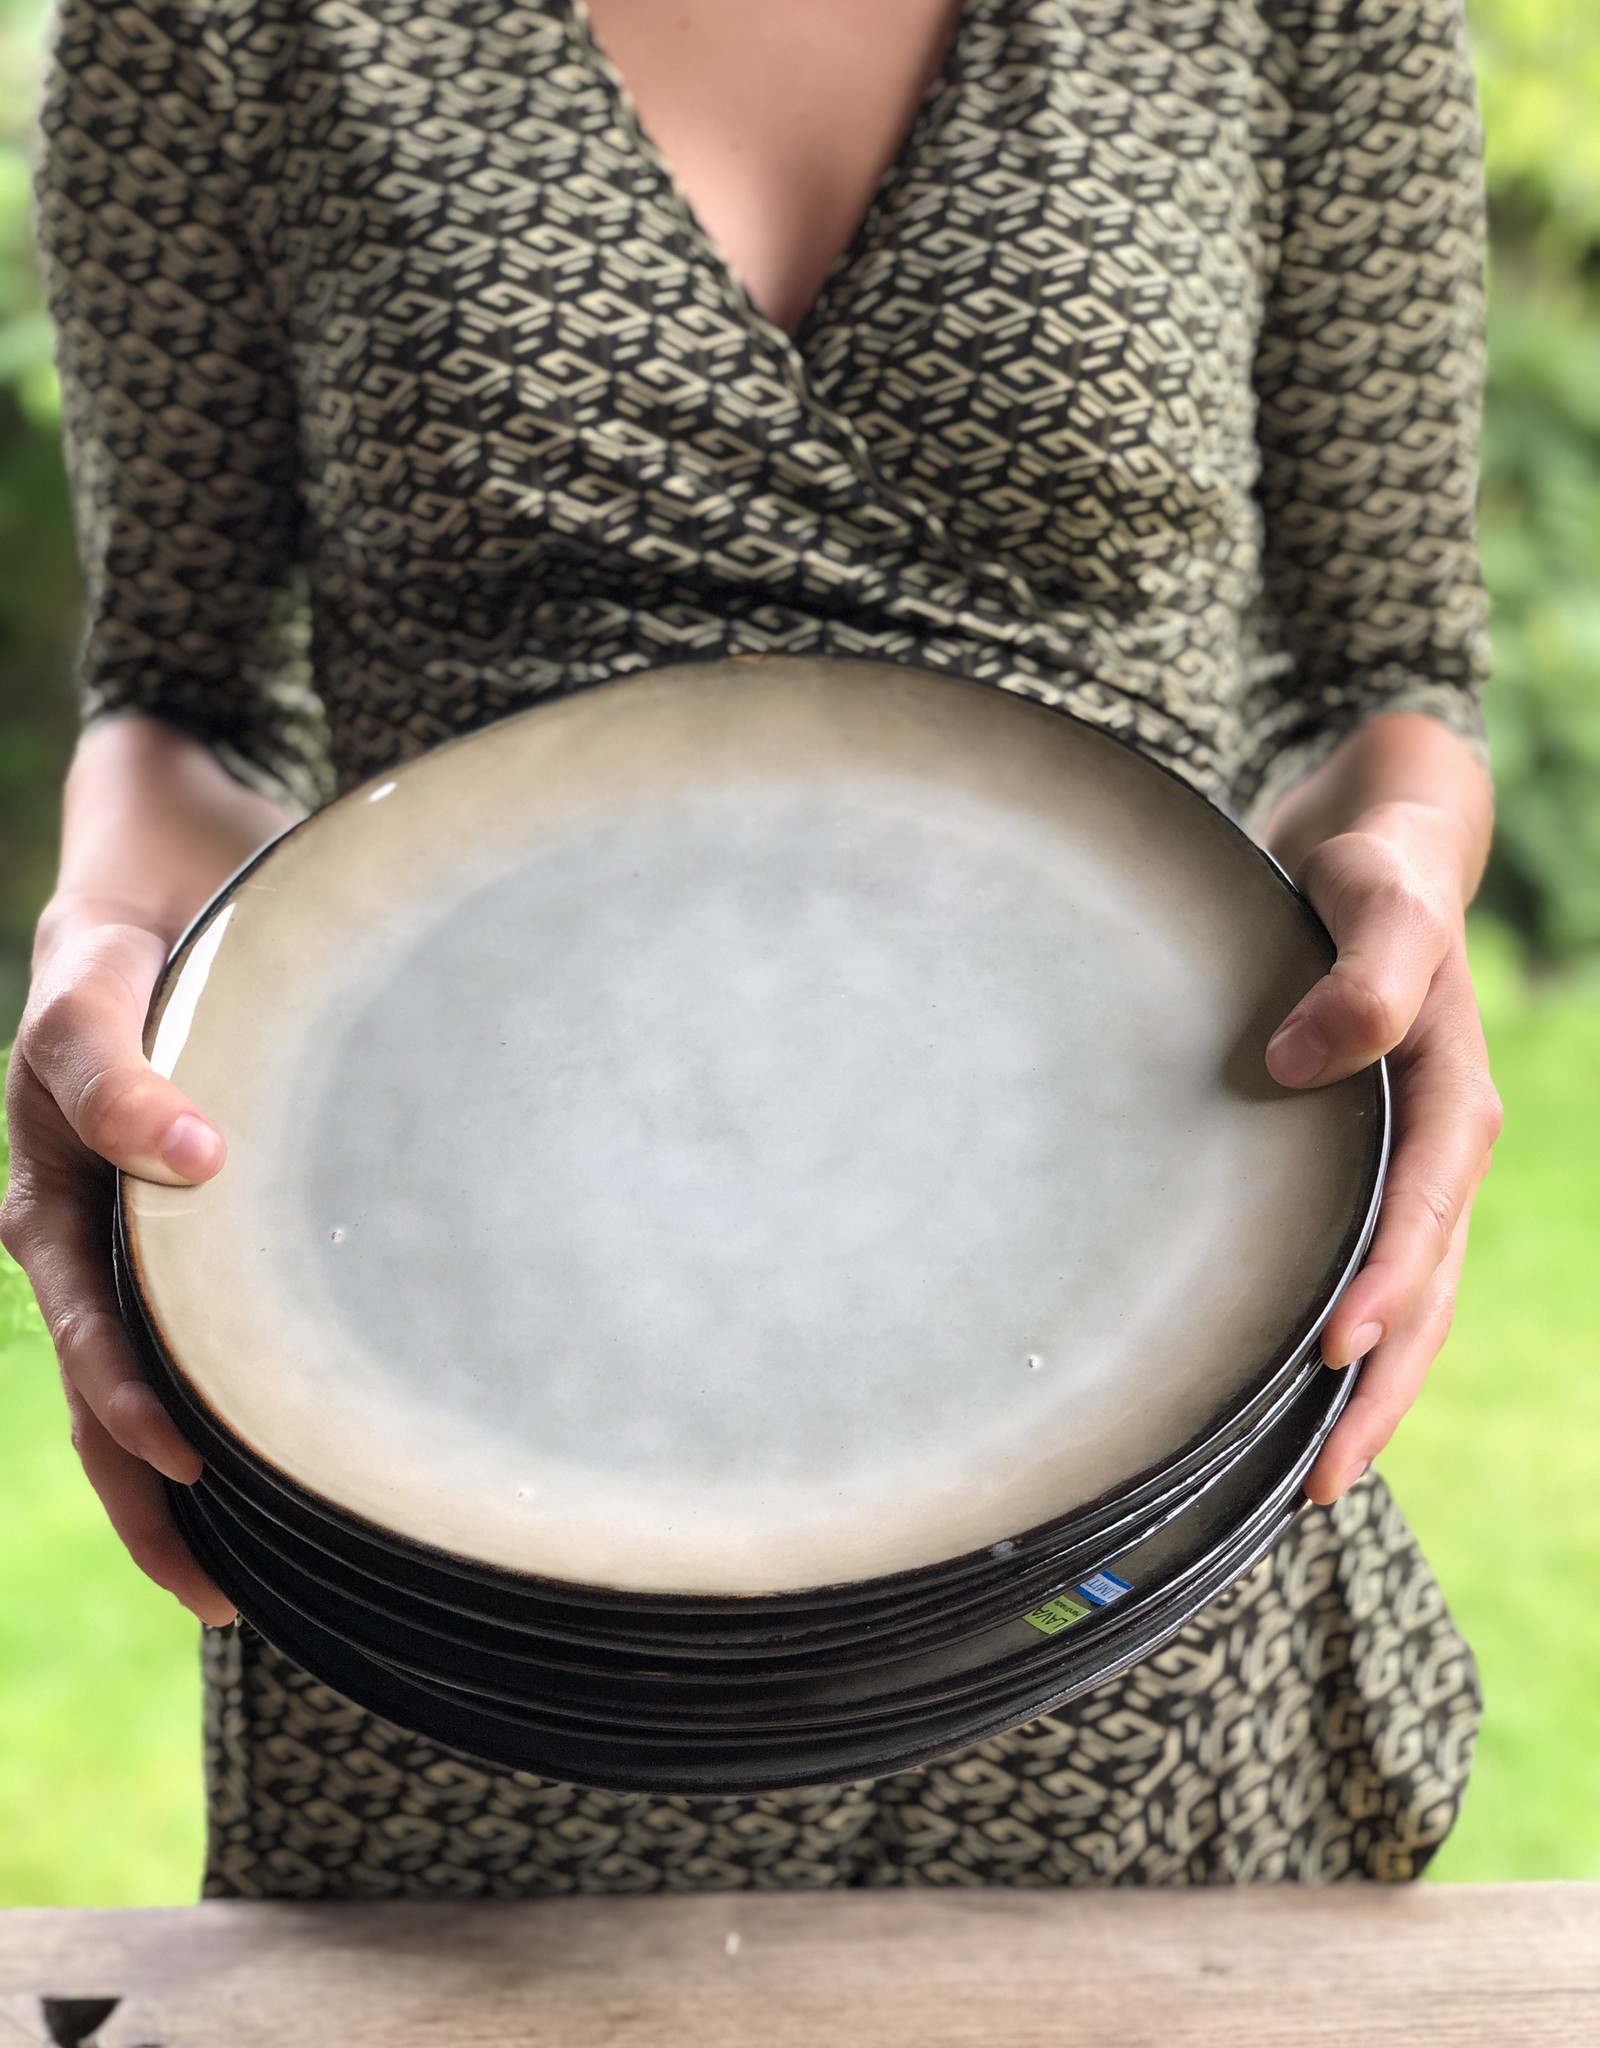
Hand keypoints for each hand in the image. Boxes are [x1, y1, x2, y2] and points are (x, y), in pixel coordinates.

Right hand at [1, 904, 236, 1622]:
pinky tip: (287, 1449)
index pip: (88, 1338)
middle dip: (152, 1497)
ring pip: (148, 1379)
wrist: (161, 865)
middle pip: (107, 1392)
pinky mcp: (193, 1216)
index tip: (200, 1472)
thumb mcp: (95, 983)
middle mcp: (86, 1230)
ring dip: (180, 1477)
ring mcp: (133, 1230)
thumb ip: (109, 1062)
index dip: (133, 1412)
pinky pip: (197, 1324)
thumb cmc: (132, 927)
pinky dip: (227, 1394)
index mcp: (52, 1201)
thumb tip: (190, 1161)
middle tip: (225, 1599)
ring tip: (245, 1580)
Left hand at [1264, 801, 1501, 1504]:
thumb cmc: (1373, 868)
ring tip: (1313, 1474)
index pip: (1425, 1209)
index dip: (1387, 1282)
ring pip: (1402, 1296)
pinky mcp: (1361, 1163)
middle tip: (1323, 1477)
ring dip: (1366, 1385)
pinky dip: (1342, 1332)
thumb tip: (1307, 1058)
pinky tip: (1291, 1386)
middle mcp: (1436, 1143)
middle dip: (1382, 1384)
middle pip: (1424, 1286)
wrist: (1374, 849)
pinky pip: (1367, 1266)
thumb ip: (1365, 972)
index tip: (1331, 1351)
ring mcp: (1403, 1162)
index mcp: (1450, 1094)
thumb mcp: (1375, 898)